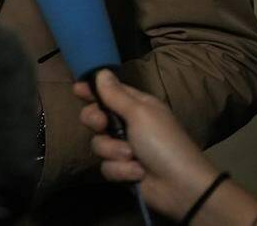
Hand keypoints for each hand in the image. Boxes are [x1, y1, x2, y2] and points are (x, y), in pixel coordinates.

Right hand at [74, 70, 217, 218]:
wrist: (180, 185)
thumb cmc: (162, 141)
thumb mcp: (140, 113)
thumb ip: (116, 95)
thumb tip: (102, 72)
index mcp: (136, 106)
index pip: (109, 92)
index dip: (92, 90)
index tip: (77, 89)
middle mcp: (128, 124)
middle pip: (96, 117)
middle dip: (95, 121)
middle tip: (102, 125)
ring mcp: (124, 148)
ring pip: (99, 144)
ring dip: (114, 151)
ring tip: (132, 156)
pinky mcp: (122, 170)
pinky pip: (107, 166)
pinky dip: (121, 170)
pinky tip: (137, 173)